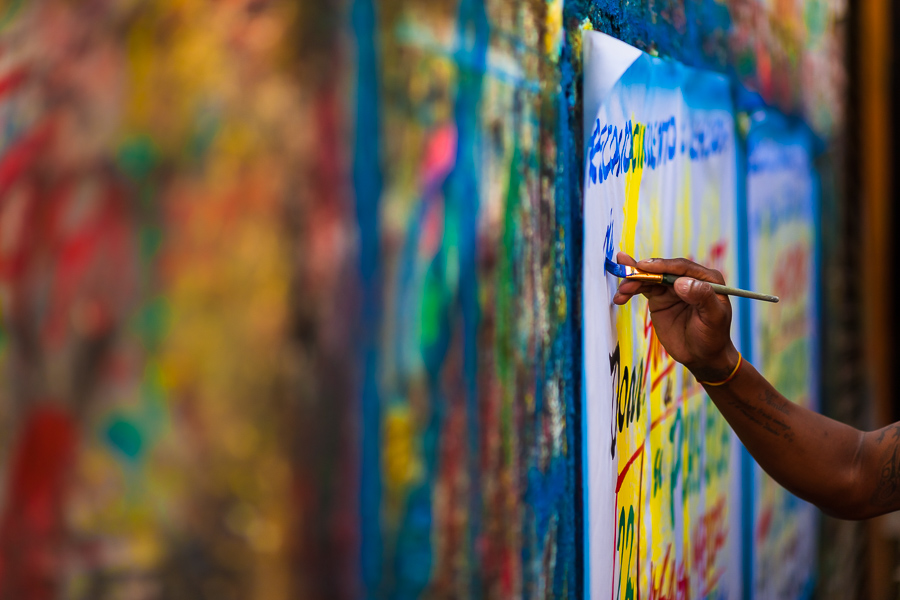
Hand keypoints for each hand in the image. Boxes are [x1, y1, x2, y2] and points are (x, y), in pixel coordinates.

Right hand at [611, 252, 738, 380]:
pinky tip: (620, 297)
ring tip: (621, 291)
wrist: (702, 356)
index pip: (681, 268)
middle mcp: (688, 279)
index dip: (662, 265)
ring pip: (650, 278)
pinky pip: (643, 289)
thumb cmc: (713, 337)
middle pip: (662, 270)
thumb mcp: (713, 317)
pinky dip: (630, 291)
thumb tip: (681, 282)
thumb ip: (702, 297)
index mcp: (706, 279)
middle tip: (626, 276)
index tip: (644, 267)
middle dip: (642, 272)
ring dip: (633, 282)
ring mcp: (672, 288)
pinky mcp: (660, 298)